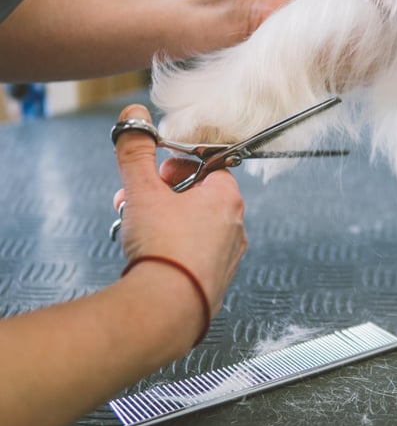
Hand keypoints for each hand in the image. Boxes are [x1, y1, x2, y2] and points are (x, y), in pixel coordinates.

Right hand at [113, 104, 246, 316]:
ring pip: (194, 227)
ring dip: (163, 223)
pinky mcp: (216, 281)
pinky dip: (172, 250)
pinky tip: (150, 258)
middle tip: (133, 202)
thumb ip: (136, 150)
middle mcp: (235, 226)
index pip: (207, 166)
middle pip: (197, 197)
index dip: (175, 167)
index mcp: (226, 198)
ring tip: (134, 231)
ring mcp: (228, 256)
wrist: (166, 309)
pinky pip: (194, 255)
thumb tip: (134, 117)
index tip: (154, 175)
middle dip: (160, 196)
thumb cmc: (163, 248)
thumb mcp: (142, 190)